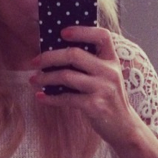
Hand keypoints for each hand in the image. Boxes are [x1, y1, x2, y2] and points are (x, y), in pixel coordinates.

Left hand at [30, 26, 140, 144]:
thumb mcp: (107, 78)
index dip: (82, 31)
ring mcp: (103, 88)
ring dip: (45, 78)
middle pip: (74, 55)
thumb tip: (57, 54)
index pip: (102, 36)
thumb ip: (91, 64)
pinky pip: (66, 98)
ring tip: (33, 80)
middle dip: (49, 57)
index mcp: (112, 61)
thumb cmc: (110, 99)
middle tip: (35, 62)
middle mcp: (110, 71)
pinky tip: (40, 97)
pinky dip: (50, 98)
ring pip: (66, 76)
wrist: (124, 127)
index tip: (62, 33)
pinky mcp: (95, 105)